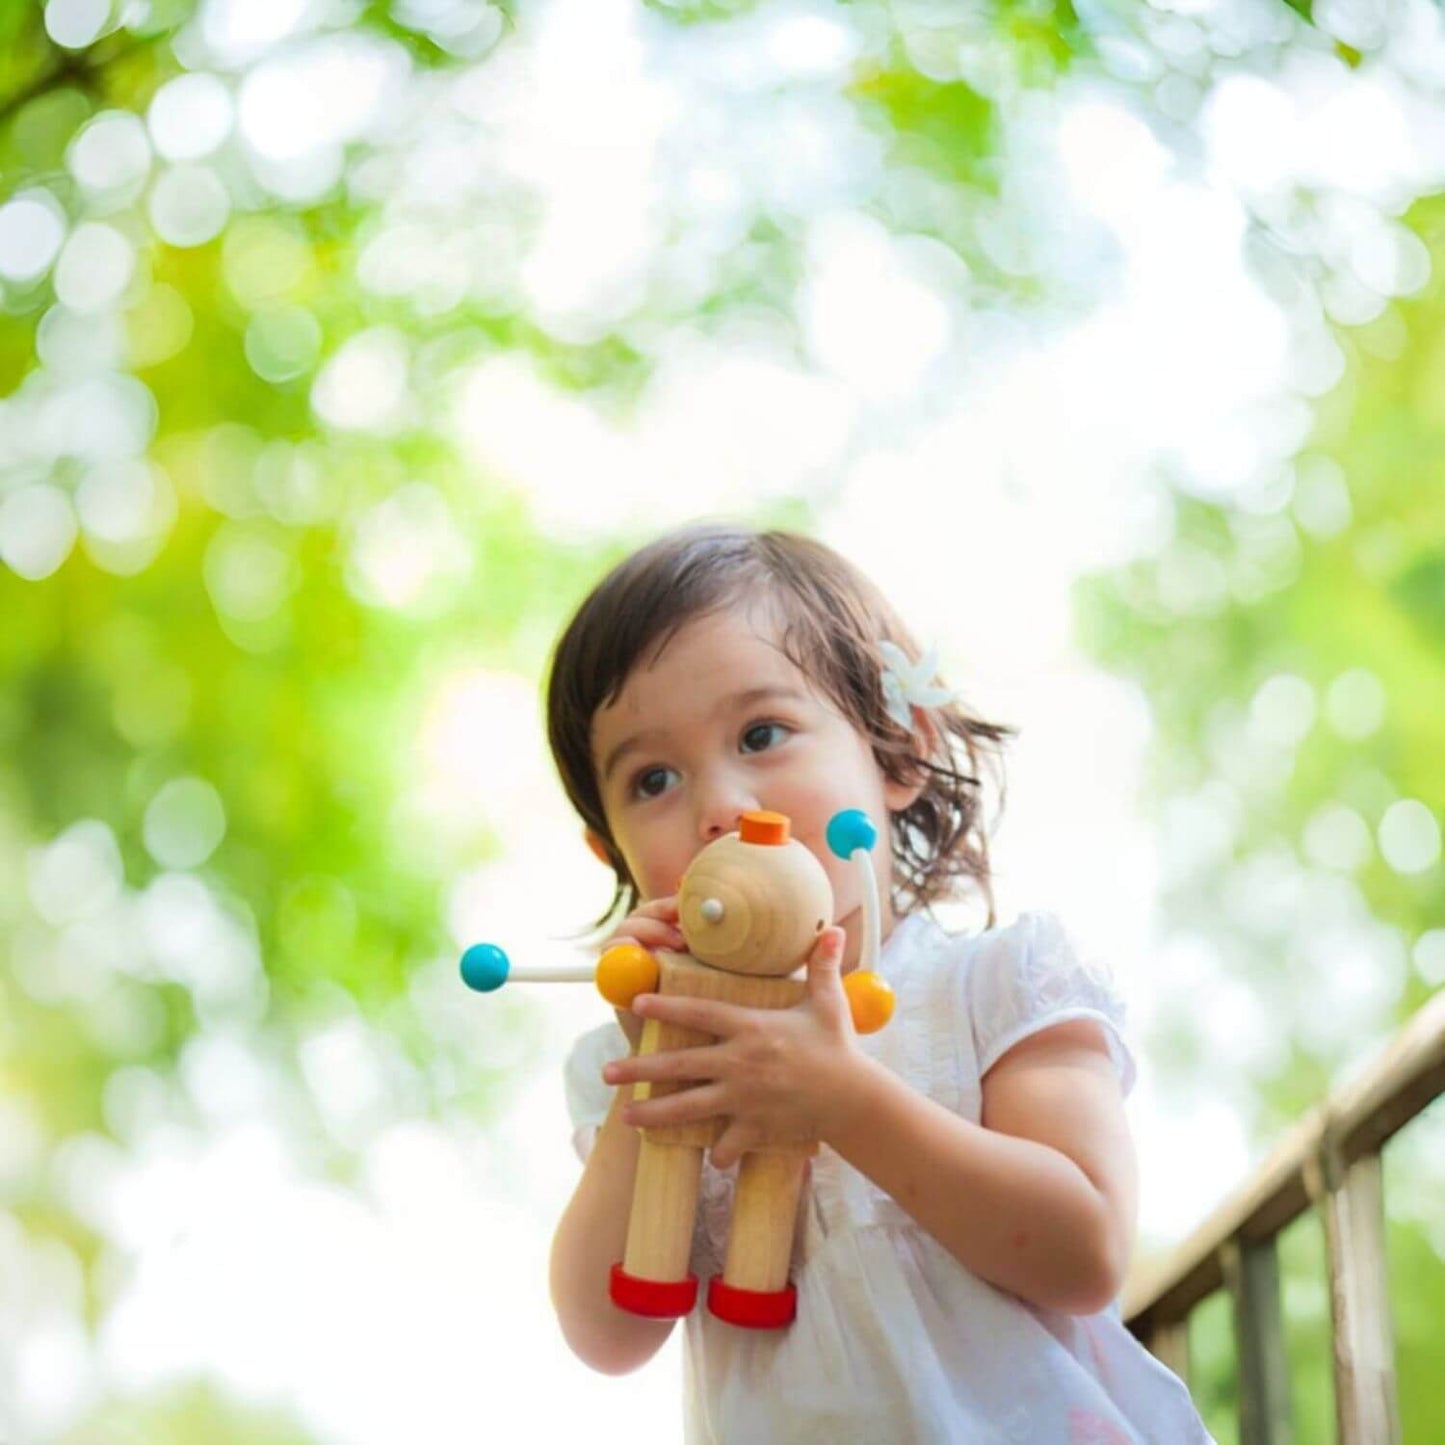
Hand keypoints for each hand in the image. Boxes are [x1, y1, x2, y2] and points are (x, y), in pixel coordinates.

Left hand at [601, 926, 861, 1168]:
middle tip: (607, 1071)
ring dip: (655, 1113)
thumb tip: (832, 928)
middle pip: (679, 1064)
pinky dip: (718, 1152)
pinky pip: (726, 1144)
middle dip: (640, 1067)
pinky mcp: (754, 1128)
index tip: (637, 1001)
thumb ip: (822, 966)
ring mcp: (744, 1099)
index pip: (699, 1011)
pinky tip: (710, 1156)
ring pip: (688, 1108)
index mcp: (751, 1028)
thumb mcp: (829, 1003)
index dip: (666, 1004)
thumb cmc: (838, 1048)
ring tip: (626, 1117)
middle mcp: (740, 1063)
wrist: (855, 1100)